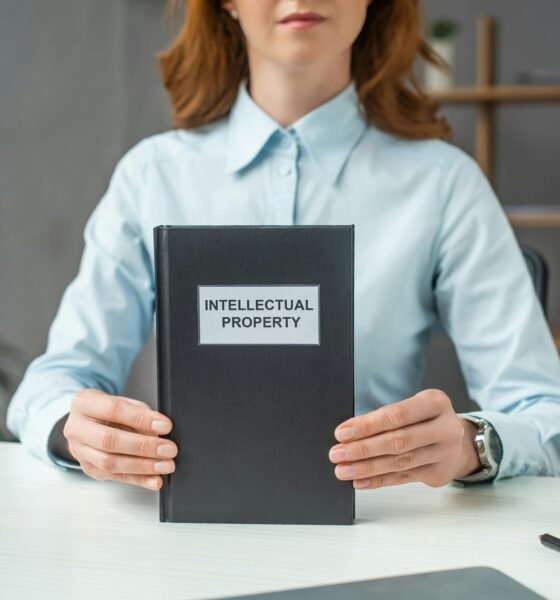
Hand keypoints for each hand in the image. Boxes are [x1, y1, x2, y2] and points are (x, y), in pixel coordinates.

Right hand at [62, 388, 177, 490]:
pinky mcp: (88, 469)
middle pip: (109, 440)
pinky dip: (138, 480)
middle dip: (143, 446)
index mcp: (84, 403)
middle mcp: (76, 428)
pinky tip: (154, 480)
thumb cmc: (108, 409)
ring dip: (142, 466)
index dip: (141, 418)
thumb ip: (139, 412)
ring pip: (109, 463)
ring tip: (165, 465)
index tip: (165, 426)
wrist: (88, 421)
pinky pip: (114, 478)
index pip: (113, 410)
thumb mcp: (123, 401)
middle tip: (168, 449)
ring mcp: (79, 451)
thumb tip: (160, 429)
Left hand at [328, 389, 481, 489]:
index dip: (367, 425)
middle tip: (337, 453)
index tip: (342, 433)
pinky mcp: (440, 474)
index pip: (396, 415)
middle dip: (363, 449)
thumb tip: (347, 433)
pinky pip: (403, 478)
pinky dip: (379, 480)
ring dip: (367, 467)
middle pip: (398, 441)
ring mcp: (445, 453)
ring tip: (343, 470)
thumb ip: (385, 417)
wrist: (460, 441)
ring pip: (399, 462)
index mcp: (436, 402)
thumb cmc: (425, 420)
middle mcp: (445, 428)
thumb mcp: (412, 408)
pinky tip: (360, 481)